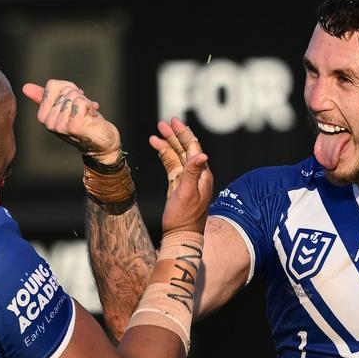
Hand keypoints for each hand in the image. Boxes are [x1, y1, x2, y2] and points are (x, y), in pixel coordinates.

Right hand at [22, 81, 121, 162]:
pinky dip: (91, 106)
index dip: (68, 88)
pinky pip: (81, 102)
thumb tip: (25, 87)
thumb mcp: (64, 107)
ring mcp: (60, 125)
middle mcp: (49, 123)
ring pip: (73, 95)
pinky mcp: (73, 126)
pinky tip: (91, 118)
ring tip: (87, 116)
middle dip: (78, 96)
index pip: (52, 85)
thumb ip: (46, 97)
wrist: (102, 143)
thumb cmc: (85, 123)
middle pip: (65, 90)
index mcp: (43, 116)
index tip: (75, 102)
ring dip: (86, 103)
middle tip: (83, 112)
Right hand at [149, 118, 211, 234]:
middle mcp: (197, 174)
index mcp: (202, 174)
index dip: (184, 133)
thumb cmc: (185, 217)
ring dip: (168, 144)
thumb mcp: (188, 193)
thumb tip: (202, 154)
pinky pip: (172, 165)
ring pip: (177, 156)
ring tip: (156, 133)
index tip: (174, 121)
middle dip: (175, 135)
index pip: (193, 147)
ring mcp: (187, 180)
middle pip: (186, 149)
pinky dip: (164, 155)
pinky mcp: (178, 185)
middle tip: (163, 123)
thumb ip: (193, 173)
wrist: (181, 236)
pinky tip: (156, 147)